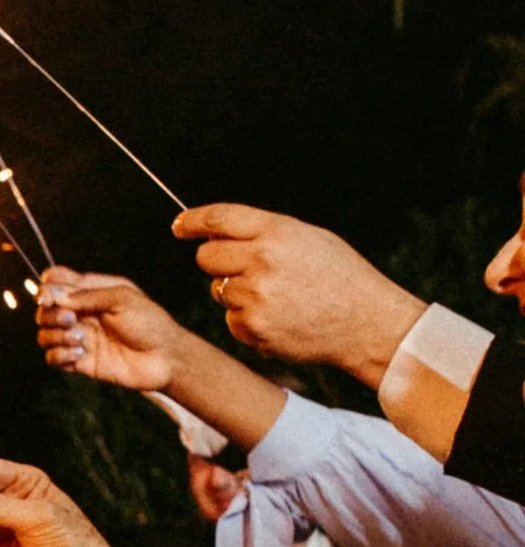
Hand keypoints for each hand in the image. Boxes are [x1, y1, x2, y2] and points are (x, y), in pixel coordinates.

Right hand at [35, 269, 189, 391]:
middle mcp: (82, 314)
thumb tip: (53, 294)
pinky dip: (59, 355)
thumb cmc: (150, 322)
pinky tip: (79, 354)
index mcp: (91, 292)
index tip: (48, 297)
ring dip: (55, 336)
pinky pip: (53, 358)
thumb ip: (87, 295)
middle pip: (45, 311)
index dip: (46, 288)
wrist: (166, 358)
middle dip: (51, 315)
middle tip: (72, 319)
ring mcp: (80, 338)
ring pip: (44, 335)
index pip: (56, 283)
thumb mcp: (122, 299)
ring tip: (80, 340)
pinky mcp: (81, 362)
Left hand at [171, 204, 420, 384]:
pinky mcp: (254, 328)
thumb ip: (265, 233)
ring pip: (219, 291)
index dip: (192, 221)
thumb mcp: (309, 238)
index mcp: (277, 232)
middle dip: (216, 261)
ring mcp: (256, 296)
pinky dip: (248, 320)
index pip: (219, 218)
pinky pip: (232, 320)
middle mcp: (262, 261)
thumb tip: (219, 232)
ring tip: (278, 297)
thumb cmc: (341, 278)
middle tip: (242, 268)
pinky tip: (280, 318)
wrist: (367, 323)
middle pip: (206, 257)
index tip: (180, 225)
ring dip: (236, 293)